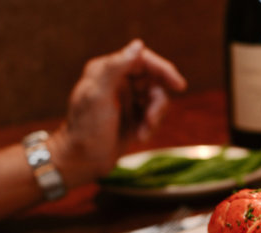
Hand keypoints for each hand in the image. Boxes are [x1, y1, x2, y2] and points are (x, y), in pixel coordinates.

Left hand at [48, 39, 186, 186]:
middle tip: (153, 118)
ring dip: (154, 116)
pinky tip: (140, 137)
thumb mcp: (98, 95)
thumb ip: (115, 67)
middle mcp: (118, 82)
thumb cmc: (85, 128)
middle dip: (158, 101)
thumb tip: (138, 45)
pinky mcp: (133, 117)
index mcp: (107, 71)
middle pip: (154, 80)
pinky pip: (154, 115)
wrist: (81, 160)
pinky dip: (151, 126)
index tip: (179, 85)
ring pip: (157, 100)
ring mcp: (127, 100)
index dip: (163, 69)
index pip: (143, 60)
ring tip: (143, 131)